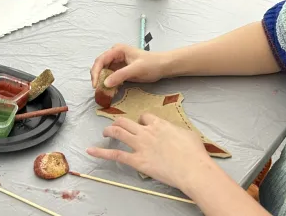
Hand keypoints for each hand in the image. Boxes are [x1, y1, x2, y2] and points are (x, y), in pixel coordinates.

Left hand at [87, 114, 214, 189]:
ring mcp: (140, 145)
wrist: (192, 168)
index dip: (141, 120)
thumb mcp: (188, 134)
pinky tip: (91, 151)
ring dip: (109, 130)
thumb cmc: (194, 152)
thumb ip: (176, 131)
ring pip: (118, 132)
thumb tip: (175, 133)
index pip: (144, 117)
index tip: (141, 125)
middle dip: (119, 122)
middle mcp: (146, 132)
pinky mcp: (136, 161)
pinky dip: (101, 153)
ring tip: (105, 132)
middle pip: (126, 121)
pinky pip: (115, 154)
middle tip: (116, 126)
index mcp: (159, 124)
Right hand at [91, 44, 167, 88]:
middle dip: (97, 77)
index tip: (95, 85)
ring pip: (104, 72)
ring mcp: (117, 62)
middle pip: (100, 66)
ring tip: (104, 91)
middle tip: (98, 90)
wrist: (163, 66)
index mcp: (117, 50)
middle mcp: (115, 55)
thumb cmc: (151, 64)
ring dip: (102, 81)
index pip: (100, 60)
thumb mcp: (136, 69)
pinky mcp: (121, 70)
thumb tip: (105, 83)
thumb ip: (120, 75)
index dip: (95, 72)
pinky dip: (109, 83)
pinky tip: (111, 90)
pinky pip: (110, 77)